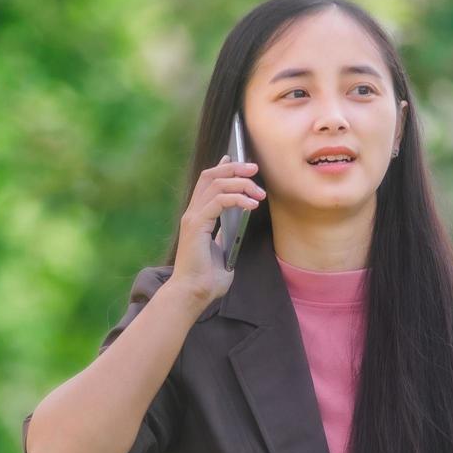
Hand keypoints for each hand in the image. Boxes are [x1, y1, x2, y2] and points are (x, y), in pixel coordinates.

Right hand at [169, 154, 265, 307]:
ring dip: (241, 183)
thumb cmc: (207, 280)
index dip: (222, 166)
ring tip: (260, 193)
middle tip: (254, 168)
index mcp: (197, 217)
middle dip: (234, 167)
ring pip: (216, 184)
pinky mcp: (196, 225)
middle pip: (210, 175)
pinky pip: (219, 201)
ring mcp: (193, 218)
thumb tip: (237, 228)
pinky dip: (237, 199)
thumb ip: (226, 237)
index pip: (207, 182)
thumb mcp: (222, 252)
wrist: (193, 295)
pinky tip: (251, 205)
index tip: (238, 158)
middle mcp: (192, 213)